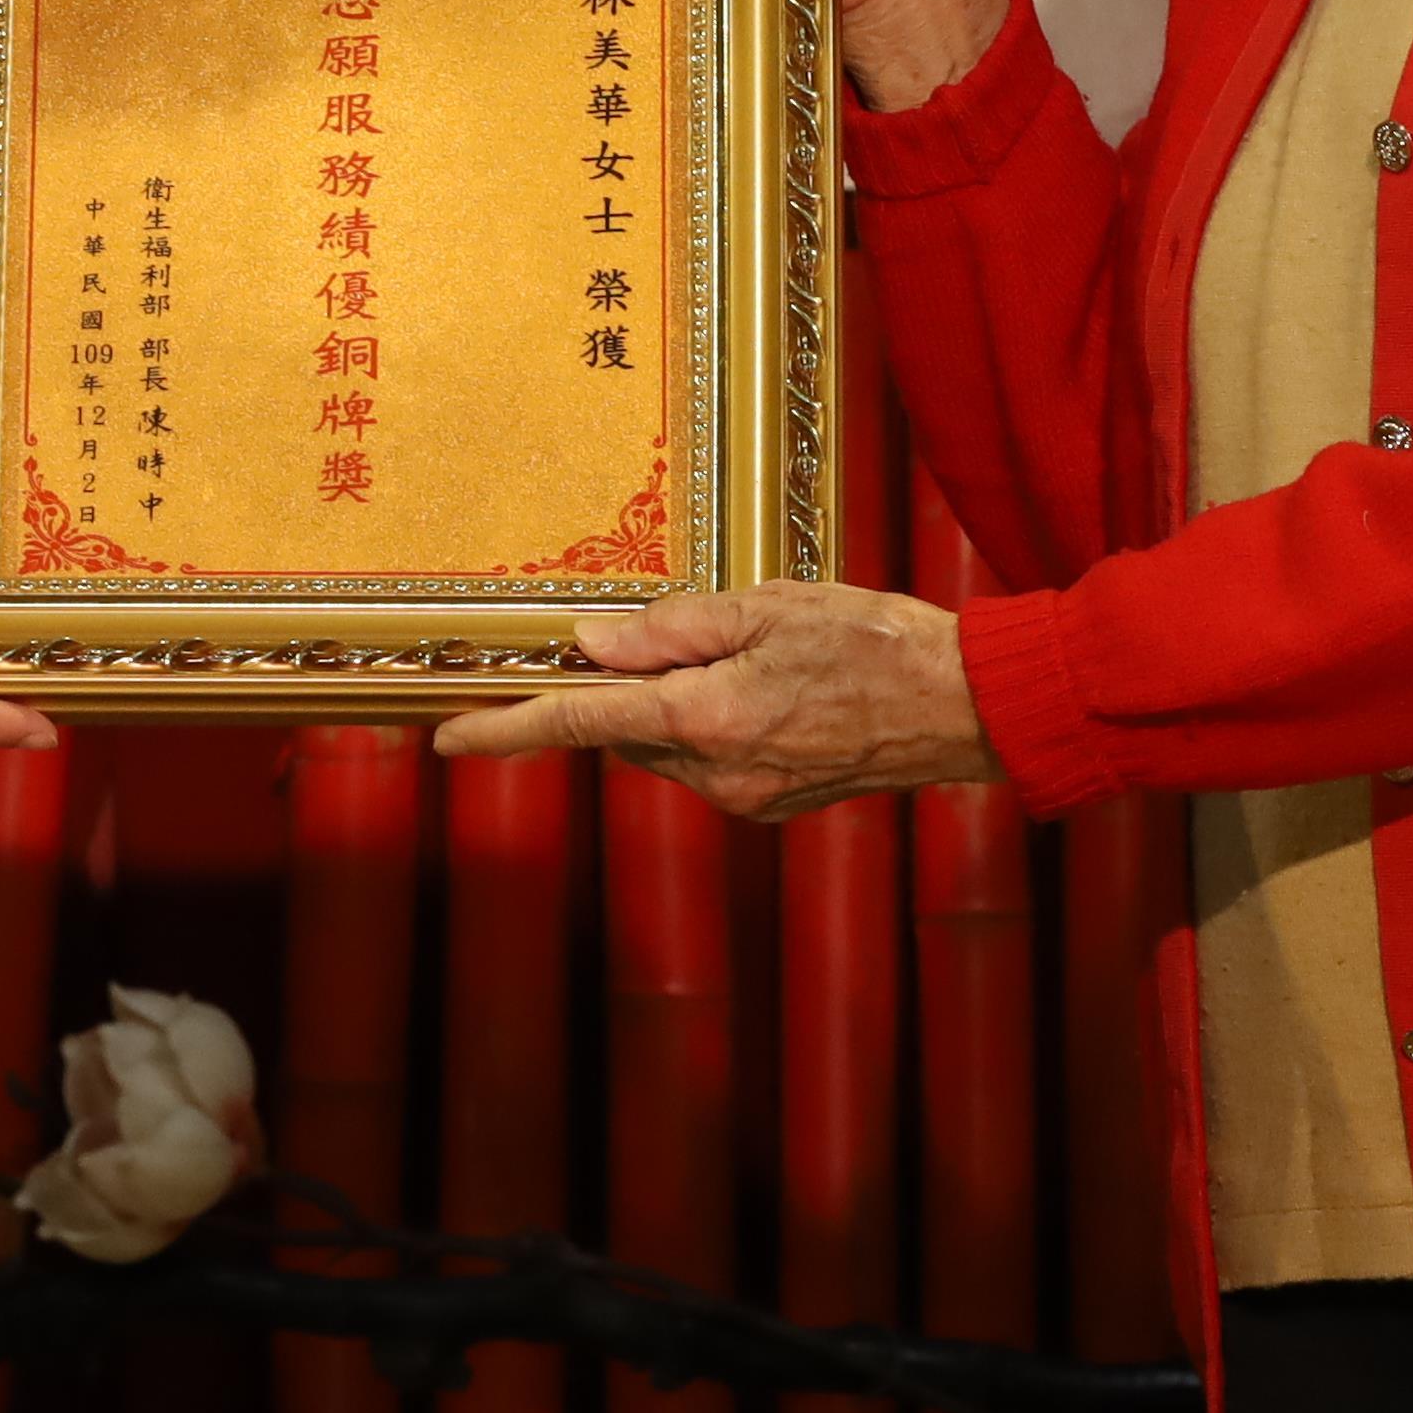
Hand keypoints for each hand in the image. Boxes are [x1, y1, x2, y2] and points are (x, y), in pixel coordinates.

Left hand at [429, 579, 997, 821]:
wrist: (966, 707)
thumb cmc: (874, 640)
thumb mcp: (765, 607)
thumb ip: (670, 630)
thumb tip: (591, 646)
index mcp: (706, 719)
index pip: (582, 723)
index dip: (507, 729)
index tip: (445, 738)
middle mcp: (717, 774)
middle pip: (626, 730)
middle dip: (622, 687)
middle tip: (663, 632)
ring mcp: (747, 799)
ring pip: (667, 746)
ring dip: (675, 702)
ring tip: (750, 648)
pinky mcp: (774, 805)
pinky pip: (711, 760)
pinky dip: (713, 721)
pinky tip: (771, 684)